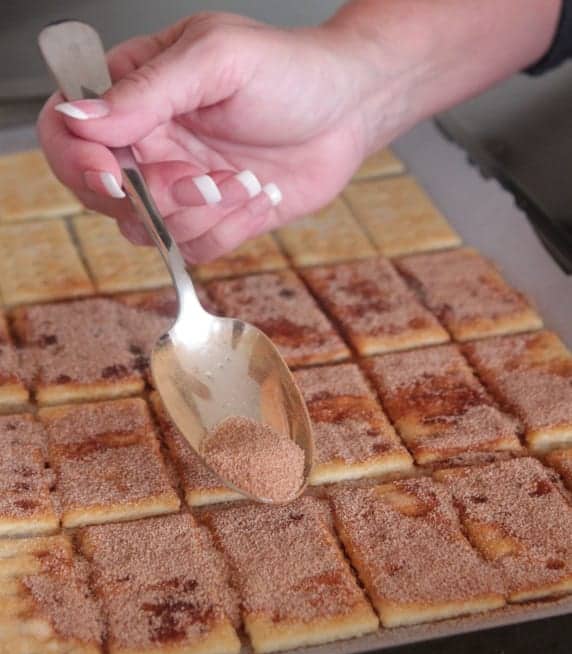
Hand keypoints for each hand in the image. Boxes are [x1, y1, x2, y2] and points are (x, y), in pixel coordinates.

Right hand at [38, 12, 400, 261]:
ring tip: (247, 179)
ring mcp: (177, 185)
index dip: (78, 161)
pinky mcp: (209, 219)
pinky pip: (193, 249)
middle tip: (204, 177)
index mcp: (134, 91)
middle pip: (102, 194)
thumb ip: (148, 90)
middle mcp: (147, 143)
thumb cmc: (291, 71)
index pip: (68, 131)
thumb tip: (80, 118)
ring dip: (203, 214)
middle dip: (157, 196)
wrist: (349, 112)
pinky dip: (229, 229)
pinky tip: (260, 196)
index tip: (115, 175)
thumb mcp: (218, 60)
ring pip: (150, 230)